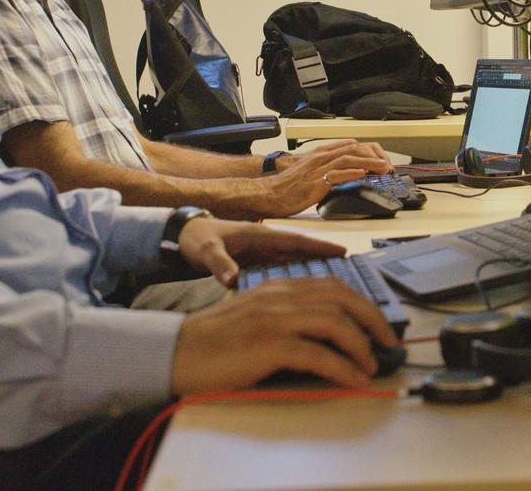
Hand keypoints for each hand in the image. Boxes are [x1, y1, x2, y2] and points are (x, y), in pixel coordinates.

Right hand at [171, 278, 397, 391]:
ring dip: (361, 346)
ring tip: (371, 366)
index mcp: (279, 286)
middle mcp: (280, 295)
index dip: (362, 302)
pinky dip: (343, 368)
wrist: (176, 352)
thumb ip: (287, 315)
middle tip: (388, 342)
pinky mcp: (267, 345)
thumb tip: (327, 334)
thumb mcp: (255, 316)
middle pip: (343, 297)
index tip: (378, 322)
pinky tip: (353, 380)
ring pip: (335, 322)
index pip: (333, 285)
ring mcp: (274, 318)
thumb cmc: (216, 341)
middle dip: (373, 319)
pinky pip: (318, 354)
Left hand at [176, 216, 344, 287]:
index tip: (343, 252)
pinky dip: (296, 280)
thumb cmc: (194, 239)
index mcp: (258, 236)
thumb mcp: (206, 249)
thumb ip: (220, 263)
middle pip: (301, 253)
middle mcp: (265, 244)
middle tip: (350, 272)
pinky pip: (282, 272)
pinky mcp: (255, 265)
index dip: (319, 247)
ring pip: (294, 263)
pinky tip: (306, 294)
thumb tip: (232, 279)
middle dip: (325, 261)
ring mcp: (261, 254)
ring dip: (313, 271)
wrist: (180, 237)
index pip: (295, 241)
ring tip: (336, 285)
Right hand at [260, 140, 391, 216]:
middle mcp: (321, 157)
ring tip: (382, 168)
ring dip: (368, 163)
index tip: (382, 160)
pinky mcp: (315, 182)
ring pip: (348, 159)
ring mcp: (318, 169)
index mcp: (322, 154)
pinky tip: (362, 174)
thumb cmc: (290, 186)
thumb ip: (330, 169)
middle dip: (374, 156)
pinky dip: (350, 173)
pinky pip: (335, 174)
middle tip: (387, 166)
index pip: (352, 145)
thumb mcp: (313, 171)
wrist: (270, 194)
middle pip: (353, 149)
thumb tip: (350, 173)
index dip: (370, 151)